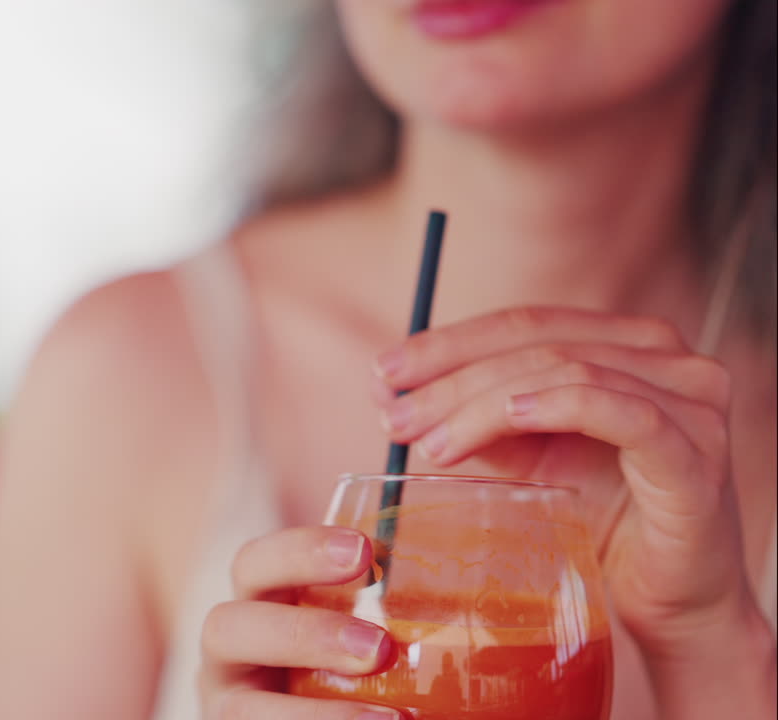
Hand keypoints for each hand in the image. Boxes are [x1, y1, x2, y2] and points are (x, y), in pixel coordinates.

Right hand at [199, 526, 399, 718]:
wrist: (339, 710)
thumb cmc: (362, 667)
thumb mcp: (368, 629)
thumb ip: (398, 608)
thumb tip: (504, 584)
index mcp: (258, 604)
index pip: (255, 563)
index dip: (299, 551)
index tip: (365, 551)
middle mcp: (231, 654)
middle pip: (225, 626)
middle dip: (303, 634)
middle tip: (379, 648)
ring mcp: (232, 706)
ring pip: (242, 707)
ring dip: (312, 715)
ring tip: (388, 719)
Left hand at [370, 306, 754, 658]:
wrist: (669, 603)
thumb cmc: (601, 522)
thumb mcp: (526, 457)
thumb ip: (474, 417)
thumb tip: (390, 393)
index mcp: (627, 344)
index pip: (525, 323)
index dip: (448, 342)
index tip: (382, 372)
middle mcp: (666, 357)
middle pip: (539, 343)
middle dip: (453, 377)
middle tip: (394, 415)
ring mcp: (690, 401)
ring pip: (567, 371)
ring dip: (484, 403)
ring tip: (431, 442)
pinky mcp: (694, 453)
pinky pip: (621, 411)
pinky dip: (557, 405)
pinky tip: (507, 419)